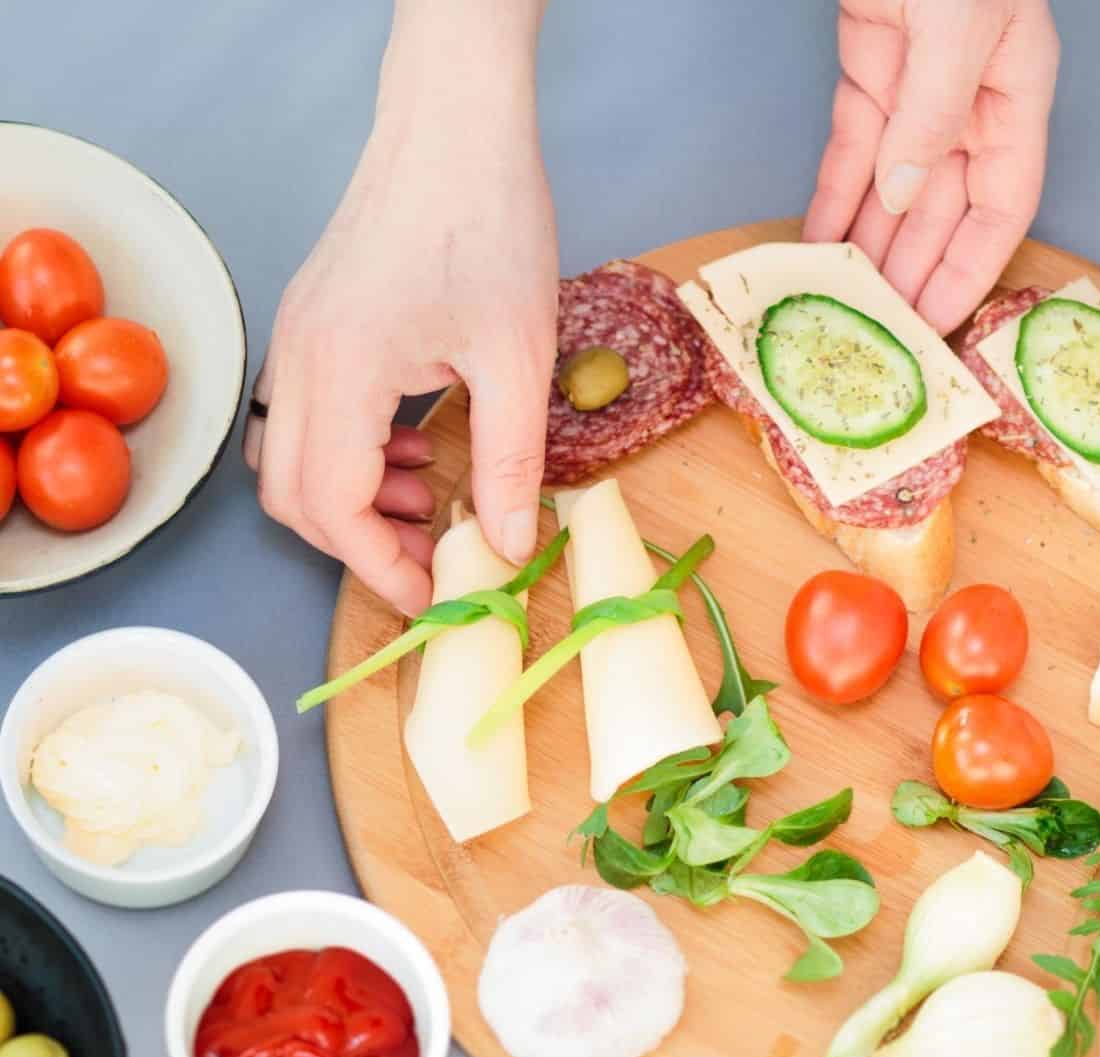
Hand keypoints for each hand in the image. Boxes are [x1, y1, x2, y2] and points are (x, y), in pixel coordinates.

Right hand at [244, 2, 556, 614]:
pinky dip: (346, 454)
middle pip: (292, 498)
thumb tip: (509, 549)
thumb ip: (509, 464)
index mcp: (343, 373)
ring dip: (348, 500)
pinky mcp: (308, 325)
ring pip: (288, 462)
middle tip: (427, 554)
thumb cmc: (487, 221)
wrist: (453, 123)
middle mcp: (298, 361)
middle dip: (356, 544)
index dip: (379, 569)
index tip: (431, 596)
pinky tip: (411, 445)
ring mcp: (294, 341)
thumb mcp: (518, 358)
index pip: (332, 509)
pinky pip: (303, 418)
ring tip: (425, 497)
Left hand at [803, 0, 1059, 334]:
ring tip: (840, 305)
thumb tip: (904, 199)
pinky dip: (832, 196)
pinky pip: (850, 147)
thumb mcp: (956, 27)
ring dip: (866, 247)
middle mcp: (969, 93)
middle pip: (942, 208)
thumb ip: (931, 117)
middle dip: (910, 272)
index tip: (937, 327)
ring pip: (892, 187)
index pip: (1004, 203)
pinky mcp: (868, 59)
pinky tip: (816, 244)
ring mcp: (916, 78)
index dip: (972, 269)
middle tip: (877, 335)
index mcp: (1015, 88)